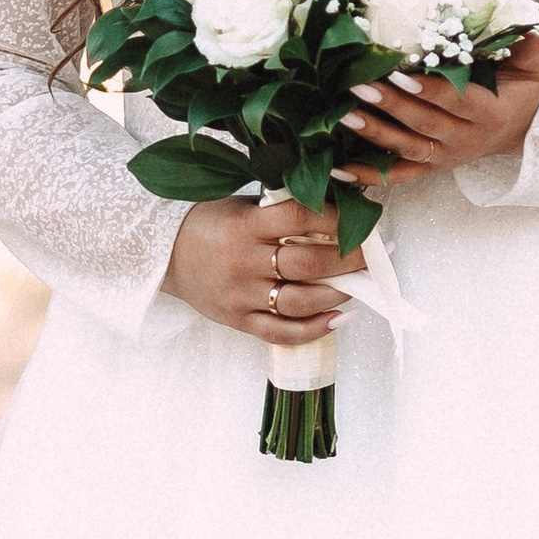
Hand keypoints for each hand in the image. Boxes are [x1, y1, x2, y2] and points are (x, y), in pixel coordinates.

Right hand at [163, 193, 365, 342]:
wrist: (161, 255)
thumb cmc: (209, 224)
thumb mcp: (241, 206)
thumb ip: (281, 210)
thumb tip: (340, 207)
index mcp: (244, 225)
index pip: (301, 217)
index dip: (339, 218)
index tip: (365, 218)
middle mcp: (243, 261)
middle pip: (308, 262)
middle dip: (350, 259)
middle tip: (377, 254)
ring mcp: (240, 295)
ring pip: (300, 301)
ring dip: (338, 292)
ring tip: (359, 284)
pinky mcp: (238, 320)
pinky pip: (282, 332)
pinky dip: (316, 328)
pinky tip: (340, 317)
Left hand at [340, 30, 538, 184]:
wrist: (522, 128)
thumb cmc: (521, 90)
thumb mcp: (534, 69)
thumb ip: (530, 51)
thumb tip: (532, 34)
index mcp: (489, 113)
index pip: (455, 101)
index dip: (428, 89)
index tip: (398, 72)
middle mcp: (464, 139)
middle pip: (423, 123)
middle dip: (390, 105)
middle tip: (358, 85)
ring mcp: (444, 157)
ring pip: (406, 148)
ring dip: (373, 134)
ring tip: (342, 116)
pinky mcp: (430, 167)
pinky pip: (397, 176)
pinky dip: (367, 175)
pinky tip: (336, 168)